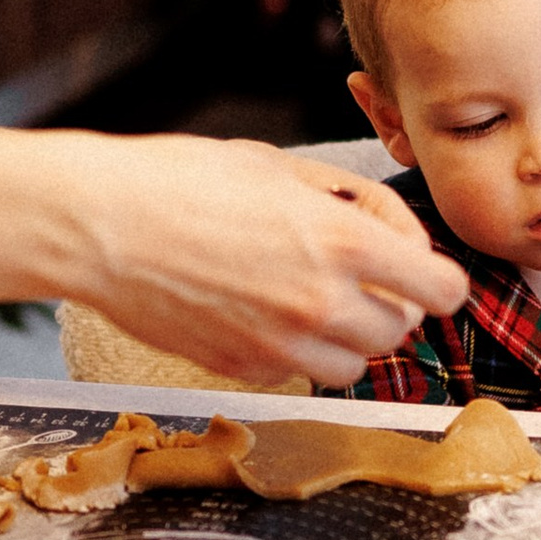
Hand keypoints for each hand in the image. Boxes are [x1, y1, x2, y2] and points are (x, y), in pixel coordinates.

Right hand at [55, 136, 467, 386]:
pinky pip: (297, 374)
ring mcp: (282, 344)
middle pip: (401, 331)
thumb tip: (383, 224)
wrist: (99, 224)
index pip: (441, 288)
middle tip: (360, 276)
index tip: (419, 269)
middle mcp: (322, 302)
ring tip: (314, 299)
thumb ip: (344, 199)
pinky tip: (266, 312)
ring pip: (355, 365)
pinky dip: (297, 353)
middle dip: (390, 303)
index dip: (436, 277)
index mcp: (342, 242)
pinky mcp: (242, 367)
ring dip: (349, 337)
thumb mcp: (275, 165)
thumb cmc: (177, 181)